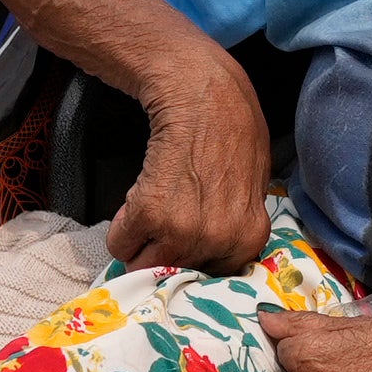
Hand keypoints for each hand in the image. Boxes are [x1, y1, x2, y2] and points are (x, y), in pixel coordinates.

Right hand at [108, 60, 271, 275]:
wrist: (202, 94)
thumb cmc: (231, 129)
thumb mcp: (252, 185)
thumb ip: (234, 224)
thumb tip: (210, 249)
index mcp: (249, 239)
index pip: (210, 277)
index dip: (191, 257)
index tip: (179, 243)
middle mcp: (219, 242)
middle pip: (175, 274)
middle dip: (162, 253)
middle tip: (160, 225)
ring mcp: (185, 232)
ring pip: (142, 265)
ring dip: (138, 243)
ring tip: (148, 210)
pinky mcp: (151, 215)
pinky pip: (120, 243)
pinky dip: (120, 226)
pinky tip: (136, 198)